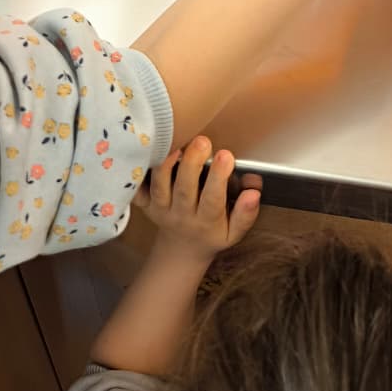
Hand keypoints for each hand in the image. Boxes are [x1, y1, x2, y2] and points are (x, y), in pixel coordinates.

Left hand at [134, 136, 260, 269]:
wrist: (182, 250)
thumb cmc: (212, 234)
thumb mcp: (234, 233)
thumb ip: (245, 214)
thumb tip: (253, 193)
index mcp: (206, 221)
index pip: (213, 199)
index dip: (219, 177)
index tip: (226, 155)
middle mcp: (181, 215)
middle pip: (184, 189)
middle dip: (192, 163)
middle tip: (202, 141)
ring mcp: (161, 209)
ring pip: (160, 185)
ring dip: (166, 163)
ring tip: (177, 143)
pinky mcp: (146, 204)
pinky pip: (138, 189)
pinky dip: (138, 173)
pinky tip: (147, 154)